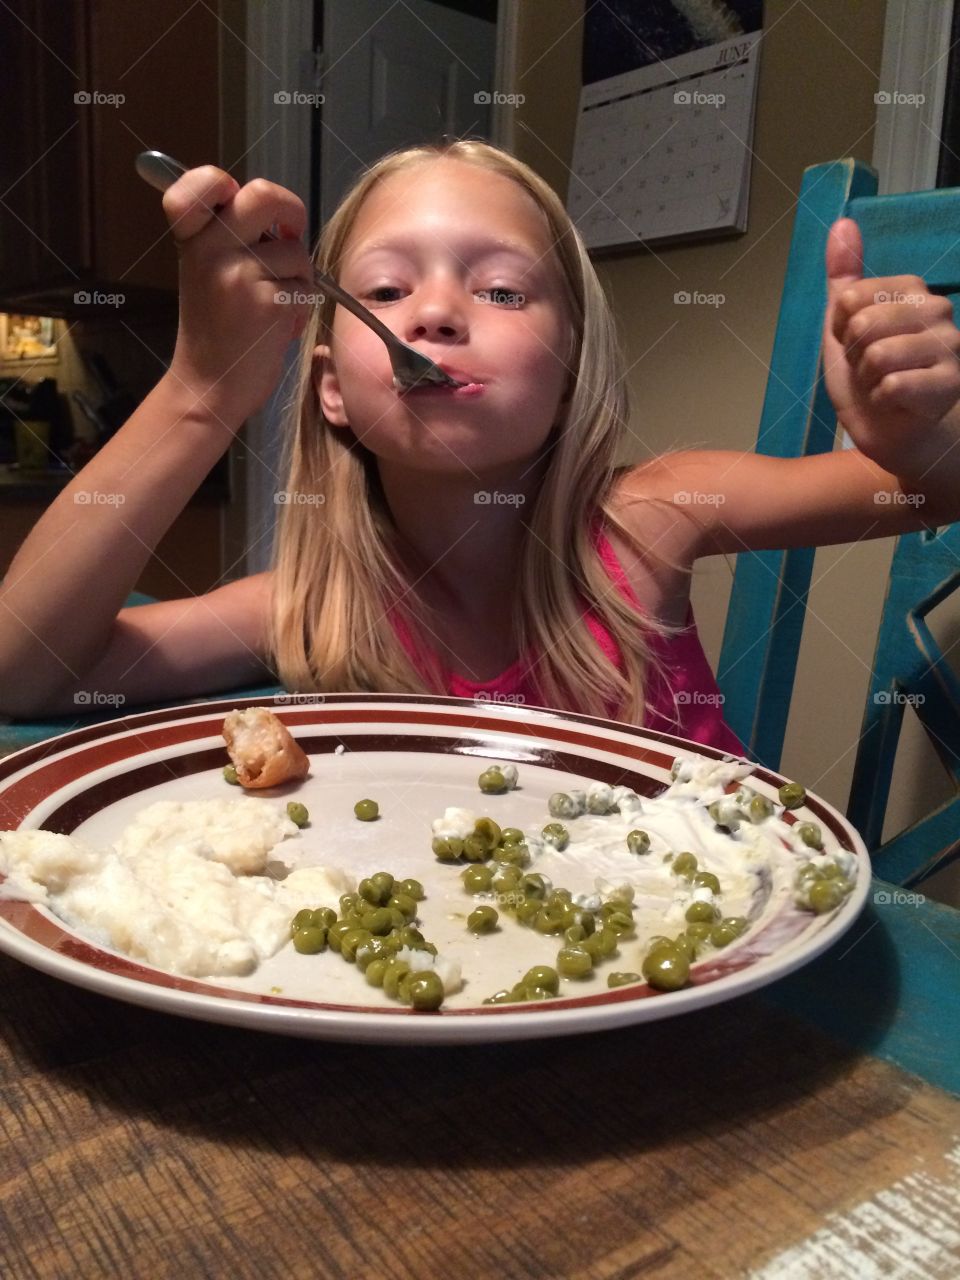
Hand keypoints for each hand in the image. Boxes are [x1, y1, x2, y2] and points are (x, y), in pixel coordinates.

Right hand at [162, 166, 313, 427]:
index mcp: (192, 239)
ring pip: (295, 251)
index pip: (201, 185)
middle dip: (290, 210)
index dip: (220, 181)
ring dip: (297, 277)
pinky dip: (300, 305)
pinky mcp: (269, 304)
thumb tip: (279, 208)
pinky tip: (278, 324)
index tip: (233, 199)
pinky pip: (306, 286)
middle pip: (264, 194)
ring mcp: (240, 276)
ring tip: (273, 303)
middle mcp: (211, 250)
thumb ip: (230, 236)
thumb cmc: (216, 329)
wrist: (209, 386)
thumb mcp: (206, 272)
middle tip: (289, 231)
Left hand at [823, 218, 959, 479]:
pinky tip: (895, 402)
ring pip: (877, 355)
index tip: (855, 345)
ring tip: (882, 386)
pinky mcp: (949, 383)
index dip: (841, 330)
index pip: (850, 298)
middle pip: (862, 324)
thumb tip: (842, 224)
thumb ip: (844, 278)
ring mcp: (949, 346)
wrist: (897, 434)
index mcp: (913, 291)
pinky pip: (891, 385)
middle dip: (854, 357)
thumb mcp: (845, 327)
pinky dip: (880, 401)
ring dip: (867, 380)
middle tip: (870, 370)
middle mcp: (938, 310)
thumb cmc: (872, 379)